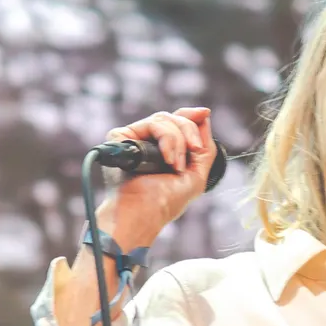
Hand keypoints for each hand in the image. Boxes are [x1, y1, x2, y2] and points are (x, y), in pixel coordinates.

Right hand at [98, 107, 217, 243]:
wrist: (146, 212)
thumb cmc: (167, 201)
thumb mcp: (197, 173)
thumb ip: (205, 146)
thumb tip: (204, 114)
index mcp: (163, 148)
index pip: (177, 121)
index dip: (191, 116)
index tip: (204, 113)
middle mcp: (147, 141)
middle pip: (174, 117)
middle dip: (189, 133)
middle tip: (194, 151)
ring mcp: (134, 138)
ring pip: (164, 119)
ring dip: (178, 142)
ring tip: (176, 165)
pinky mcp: (121, 136)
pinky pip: (153, 123)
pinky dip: (167, 139)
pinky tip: (167, 159)